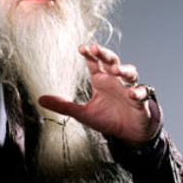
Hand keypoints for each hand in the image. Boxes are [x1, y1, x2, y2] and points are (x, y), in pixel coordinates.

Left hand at [38, 44, 159, 144]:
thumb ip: (63, 106)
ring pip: (130, 73)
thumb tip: (40, 99)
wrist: (128, 134)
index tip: (81, 48)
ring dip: (124, 70)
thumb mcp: (83, 113)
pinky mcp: (141, 102)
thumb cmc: (107, 118)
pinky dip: (139, 92)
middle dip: (105, 54)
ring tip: (116, 71)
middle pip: (112, 61)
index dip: (90, 54)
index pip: (95, 62)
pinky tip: (132, 94)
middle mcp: (116, 81)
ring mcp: (129, 89)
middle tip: (95, 49)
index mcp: (101, 80)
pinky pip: (142, 93)